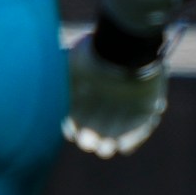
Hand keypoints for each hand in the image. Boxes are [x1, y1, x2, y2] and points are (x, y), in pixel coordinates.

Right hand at [63, 33, 169, 157]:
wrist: (127, 44)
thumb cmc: (95, 54)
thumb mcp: (68, 68)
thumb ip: (60, 86)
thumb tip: (45, 99)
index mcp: (92, 84)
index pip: (81, 111)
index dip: (76, 126)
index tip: (72, 134)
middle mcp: (111, 93)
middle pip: (100, 121)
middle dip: (92, 136)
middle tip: (88, 144)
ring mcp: (131, 99)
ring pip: (120, 126)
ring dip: (112, 140)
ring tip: (105, 149)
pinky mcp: (150, 102)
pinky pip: (142, 124)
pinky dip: (134, 137)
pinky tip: (124, 147)